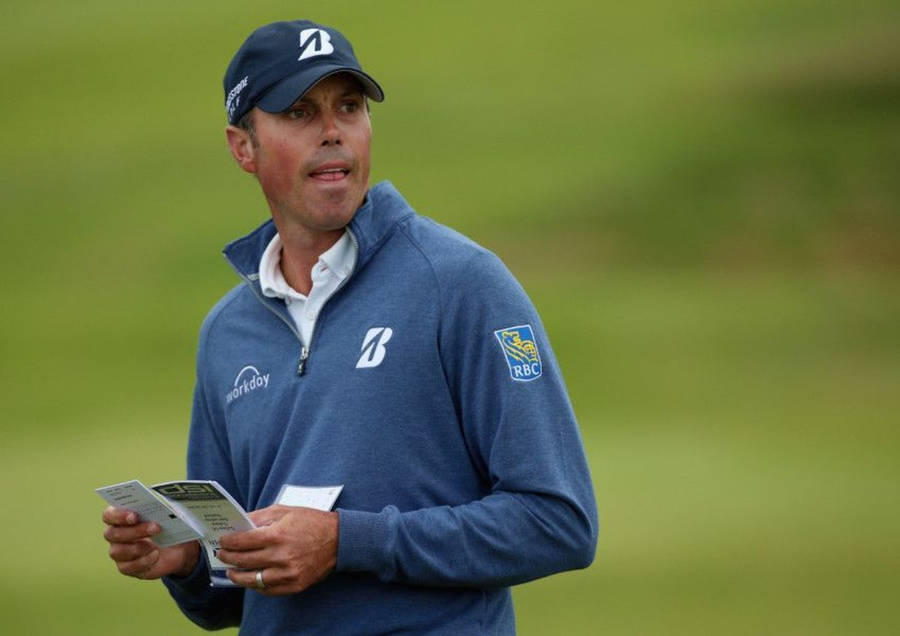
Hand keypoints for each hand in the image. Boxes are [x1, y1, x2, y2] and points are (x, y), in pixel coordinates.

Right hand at [102, 506, 199, 579]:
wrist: (176, 549)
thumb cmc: (168, 526)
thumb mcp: (167, 515)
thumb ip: (162, 507)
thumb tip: (166, 503)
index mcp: (121, 517)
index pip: (109, 515)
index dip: (118, 515)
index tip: (134, 516)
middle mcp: (115, 535)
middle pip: (112, 533)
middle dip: (134, 531)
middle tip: (155, 527)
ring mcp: (119, 552)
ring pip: (117, 551)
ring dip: (137, 548)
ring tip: (155, 545)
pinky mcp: (127, 567)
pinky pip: (128, 567)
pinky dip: (143, 561)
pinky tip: (155, 555)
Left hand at [217, 505, 337, 595]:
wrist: (340, 540)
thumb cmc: (312, 522)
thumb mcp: (286, 511)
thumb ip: (261, 516)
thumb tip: (241, 523)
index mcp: (277, 535)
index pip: (242, 541)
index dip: (228, 542)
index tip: (222, 541)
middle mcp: (281, 556)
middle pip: (244, 561)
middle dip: (228, 558)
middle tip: (221, 555)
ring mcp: (288, 573)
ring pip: (253, 580)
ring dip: (238, 576)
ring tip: (232, 571)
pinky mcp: (295, 585)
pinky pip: (268, 590)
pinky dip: (257, 585)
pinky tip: (251, 579)